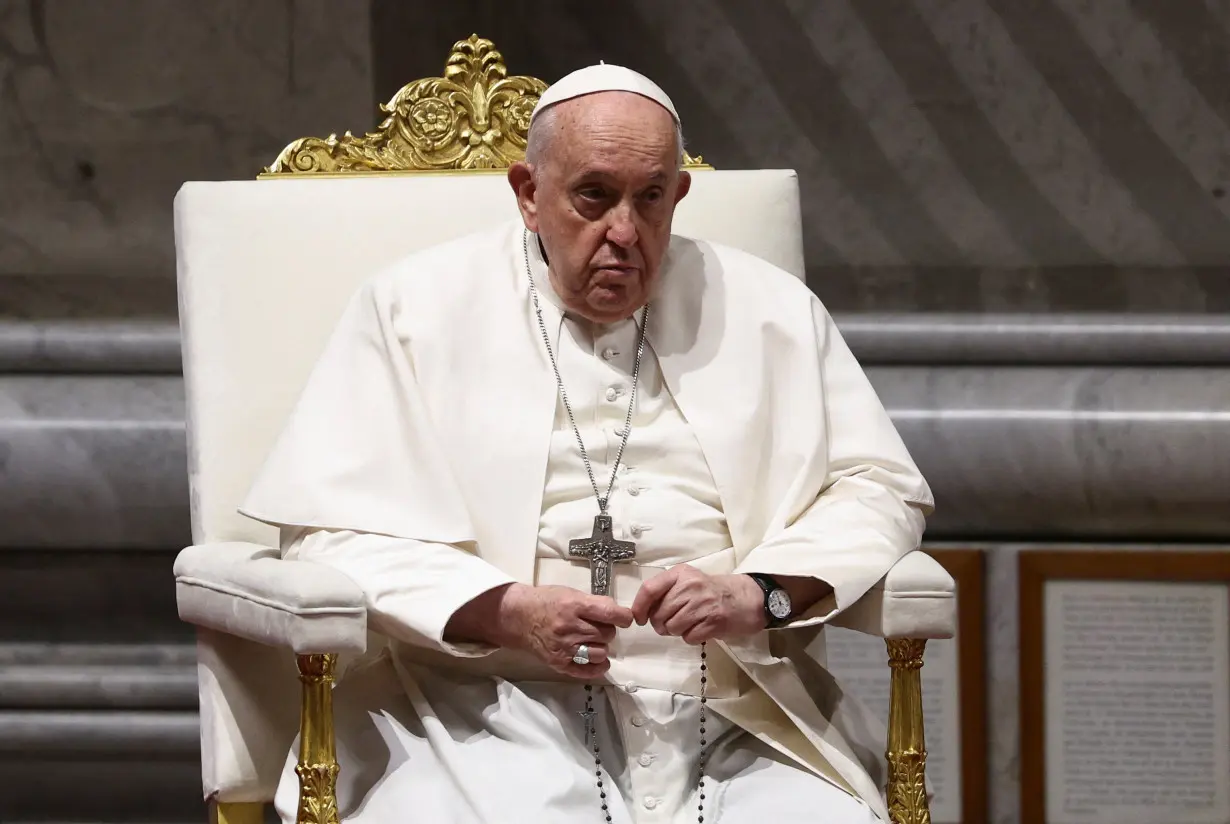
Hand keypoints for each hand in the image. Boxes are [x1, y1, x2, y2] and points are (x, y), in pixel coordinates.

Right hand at [453, 584, 633, 678]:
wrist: (518, 617)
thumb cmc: (546, 601)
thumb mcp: (570, 593)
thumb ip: (593, 603)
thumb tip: (618, 613)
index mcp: (574, 605)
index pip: (609, 613)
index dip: (623, 616)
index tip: (625, 618)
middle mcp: (570, 627)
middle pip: (607, 634)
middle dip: (607, 630)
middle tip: (598, 626)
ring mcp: (564, 647)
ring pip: (601, 652)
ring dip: (601, 646)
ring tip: (592, 640)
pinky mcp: (559, 663)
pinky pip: (587, 670)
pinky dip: (597, 666)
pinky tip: (599, 660)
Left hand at [630, 567, 764, 643]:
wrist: (746, 598)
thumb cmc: (712, 590)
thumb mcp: (688, 581)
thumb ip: (666, 590)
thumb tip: (642, 611)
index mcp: (681, 574)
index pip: (650, 589)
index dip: (639, 607)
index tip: (639, 618)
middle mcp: (690, 587)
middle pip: (659, 614)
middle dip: (660, 624)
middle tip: (672, 622)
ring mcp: (702, 605)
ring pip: (672, 627)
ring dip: (676, 631)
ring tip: (688, 624)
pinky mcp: (713, 622)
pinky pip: (688, 637)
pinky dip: (690, 637)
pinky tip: (700, 628)